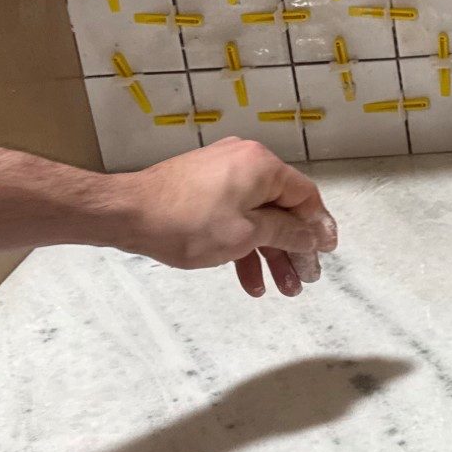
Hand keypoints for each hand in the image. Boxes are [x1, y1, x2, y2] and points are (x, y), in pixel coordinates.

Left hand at [117, 139, 337, 297]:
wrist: (126, 213)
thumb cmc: (188, 223)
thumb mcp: (246, 234)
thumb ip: (287, 234)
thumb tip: (315, 235)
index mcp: (262, 166)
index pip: (305, 196)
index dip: (319, 227)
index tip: (326, 255)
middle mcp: (246, 163)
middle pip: (282, 210)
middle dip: (293, 249)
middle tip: (303, 280)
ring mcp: (222, 175)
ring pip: (257, 218)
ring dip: (269, 253)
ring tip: (280, 288)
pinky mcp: (203, 188)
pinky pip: (234, 216)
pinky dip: (242, 245)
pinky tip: (248, 279)